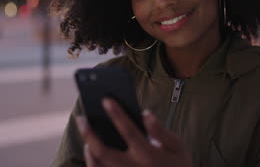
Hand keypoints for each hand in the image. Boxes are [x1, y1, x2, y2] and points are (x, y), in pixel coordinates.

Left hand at [75, 98, 192, 166]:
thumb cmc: (178, 165)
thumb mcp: (177, 146)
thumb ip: (160, 130)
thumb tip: (146, 113)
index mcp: (149, 155)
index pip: (128, 131)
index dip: (116, 114)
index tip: (105, 99)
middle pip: (104, 152)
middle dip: (89, 133)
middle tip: (81, 117)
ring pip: (98, 165)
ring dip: (89, 147)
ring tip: (85, 129)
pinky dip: (92, 162)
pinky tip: (90, 149)